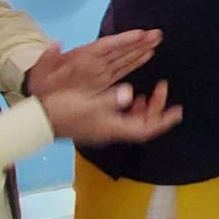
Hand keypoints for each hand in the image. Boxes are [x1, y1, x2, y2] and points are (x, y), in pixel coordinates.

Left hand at [24, 29, 161, 97]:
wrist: (39, 96)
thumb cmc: (41, 85)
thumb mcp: (41, 72)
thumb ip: (48, 58)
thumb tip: (55, 43)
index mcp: (83, 58)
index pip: (107, 46)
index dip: (123, 39)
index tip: (140, 33)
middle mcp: (95, 61)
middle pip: (120, 49)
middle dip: (139, 41)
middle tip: (158, 34)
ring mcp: (100, 69)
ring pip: (124, 57)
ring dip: (141, 48)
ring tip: (157, 39)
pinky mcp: (103, 79)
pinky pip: (123, 68)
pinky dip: (135, 61)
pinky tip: (147, 56)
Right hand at [40, 80, 182, 145]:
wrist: (41, 120)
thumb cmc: (64, 109)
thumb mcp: (88, 102)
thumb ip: (110, 99)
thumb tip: (130, 92)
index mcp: (112, 127)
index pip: (145, 128)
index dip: (163, 120)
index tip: (178, 110)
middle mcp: (112, 131)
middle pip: (143, 124)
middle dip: (156, 107)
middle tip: (163, 87)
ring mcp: (105, 129)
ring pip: (133, 121)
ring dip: (145, 108)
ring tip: (150, 92)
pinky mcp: (98, 124)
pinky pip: (123, 119)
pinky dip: (132, 108)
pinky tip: (131, 96)